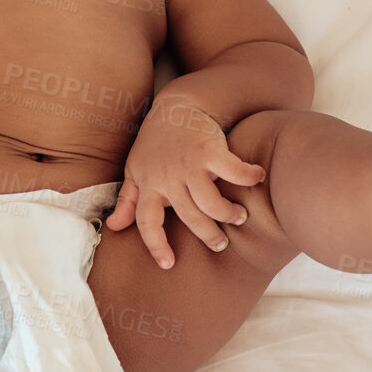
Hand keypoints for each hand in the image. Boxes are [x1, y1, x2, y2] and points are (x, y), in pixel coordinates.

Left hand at [103, 95, 265, 268]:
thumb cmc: (155, 144)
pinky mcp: (210, 149)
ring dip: (228, 213)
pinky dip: (248, 177)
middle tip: (220, 243)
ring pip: (210, 202)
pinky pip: (232, 171)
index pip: (147, 222)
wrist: (176, 107)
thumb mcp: (135, 170)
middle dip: (208, 235)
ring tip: (239, 216)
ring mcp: (189, 164)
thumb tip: (114, 227)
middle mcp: (167, 177)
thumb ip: (128, 200)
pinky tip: (257, 179)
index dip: (156, 245)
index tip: (168, 265)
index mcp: (148, 185)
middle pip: (189, 217)